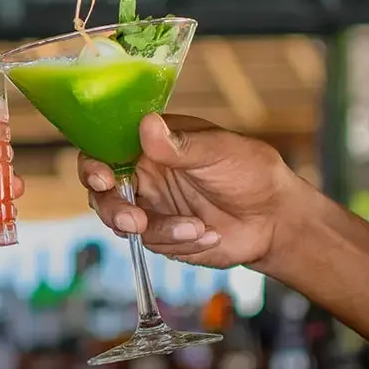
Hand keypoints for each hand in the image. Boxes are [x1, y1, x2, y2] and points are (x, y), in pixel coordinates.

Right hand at [79, 113, 300, 268]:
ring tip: (197, 228)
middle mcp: (143, 175)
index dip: (93, 163)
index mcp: (150, 144)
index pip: (105, 148)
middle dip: (113, 209)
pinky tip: (209, 235)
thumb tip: (147, 124)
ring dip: (159, 230)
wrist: (275, 218)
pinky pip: (153, 244)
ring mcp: (150, 207)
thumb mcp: (219, 151)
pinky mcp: (162, 236)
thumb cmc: (250, 171)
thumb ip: (180, 145)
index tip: (103, 178)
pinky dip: (180, 242)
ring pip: (124, 224)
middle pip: (103, 192)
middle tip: (135, 220)